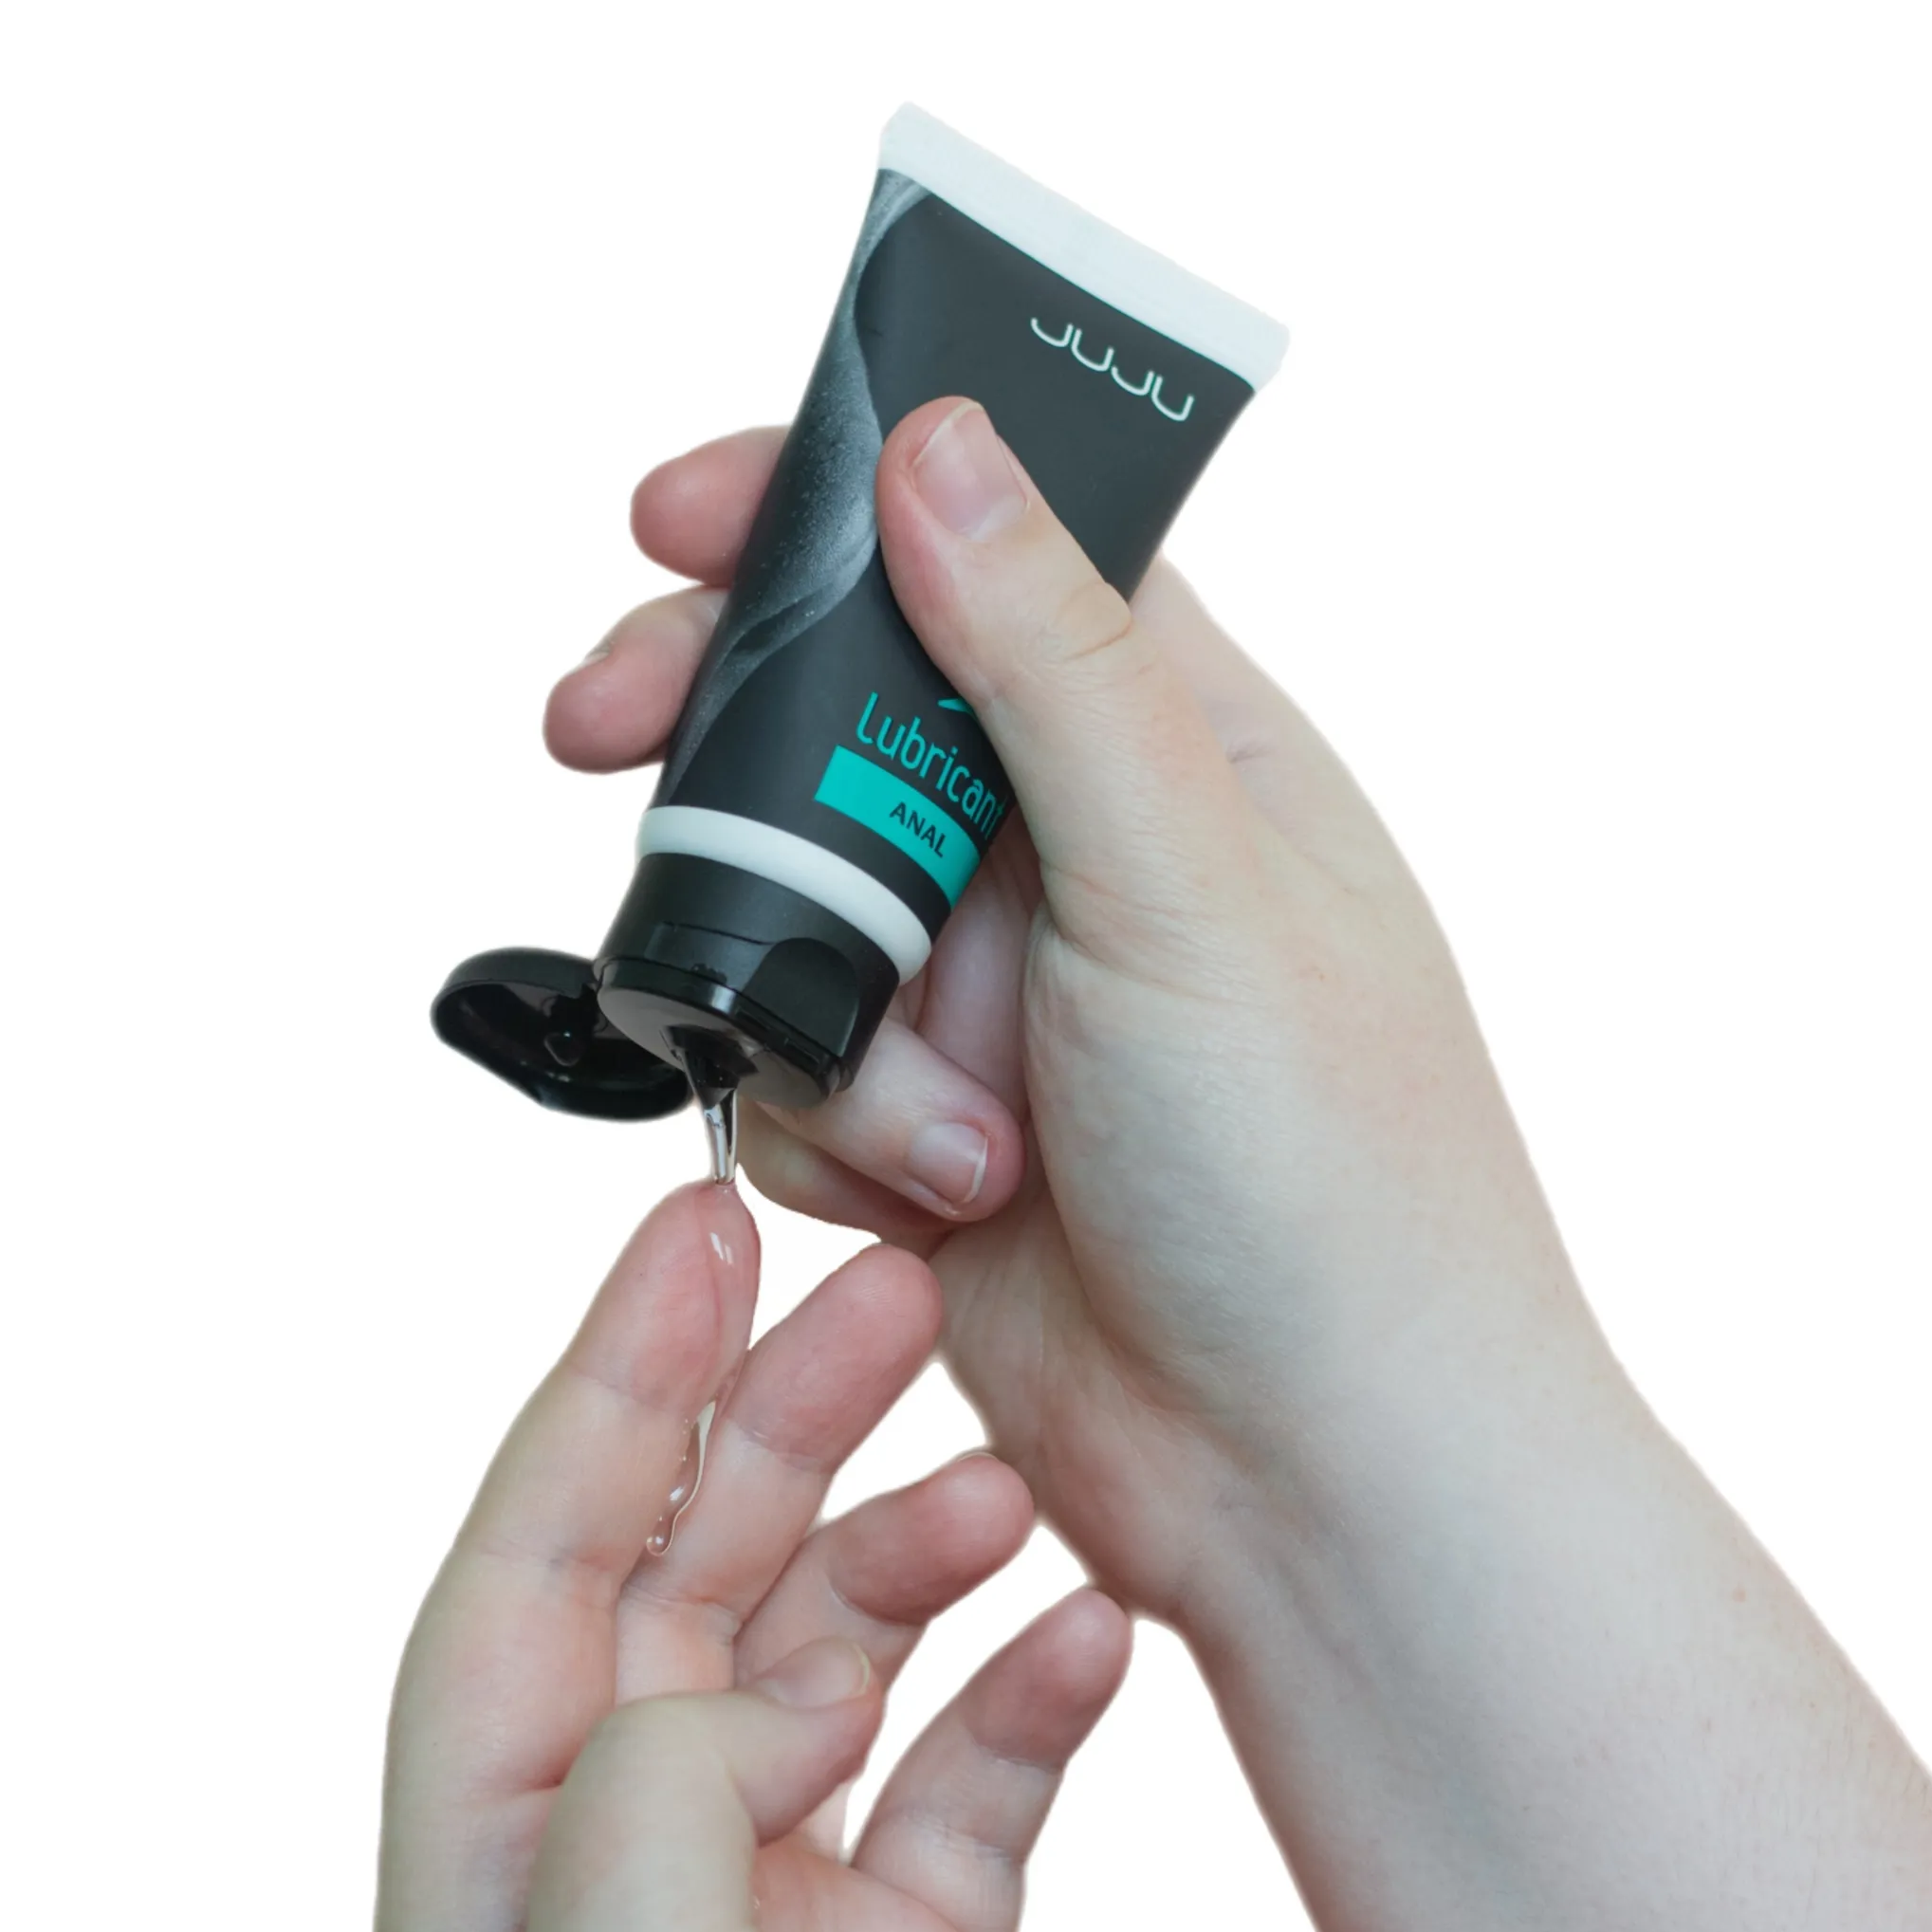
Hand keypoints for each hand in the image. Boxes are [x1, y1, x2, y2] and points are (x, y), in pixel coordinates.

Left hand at [376, 1182, 1149, 1931]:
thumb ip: (649, 1793)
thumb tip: (732, 1673)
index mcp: (493, 1884)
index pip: (528, 1568)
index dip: (606, 1390)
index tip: (699, 1230)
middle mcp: (611, 1891)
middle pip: (679, 1585)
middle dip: (775, 1425)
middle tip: (900, 1287)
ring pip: (825, 1664)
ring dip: (914, 1550)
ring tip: (1023, 1471)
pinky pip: (960, 1783)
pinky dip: (1021, 1698)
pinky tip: (1099, 1636)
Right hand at [547, 402, 1620, 1625]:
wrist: (1318, 1489)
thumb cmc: (1334, 1184)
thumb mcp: (1191, 884)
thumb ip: (1053, 663)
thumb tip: (945, 442)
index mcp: (1185, 751)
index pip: (984, 554)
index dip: (822, 512)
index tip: (670, 513)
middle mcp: (1084, 859)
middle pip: (838, 725)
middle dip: (727, 752)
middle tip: (598, 731)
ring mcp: (1000, 1002)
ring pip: (786, 914)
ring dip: (833, 1022)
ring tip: (964, 1141)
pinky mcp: (930, 1136)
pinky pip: (785, 1073)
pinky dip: (835, 1138)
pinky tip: (942, 1212)